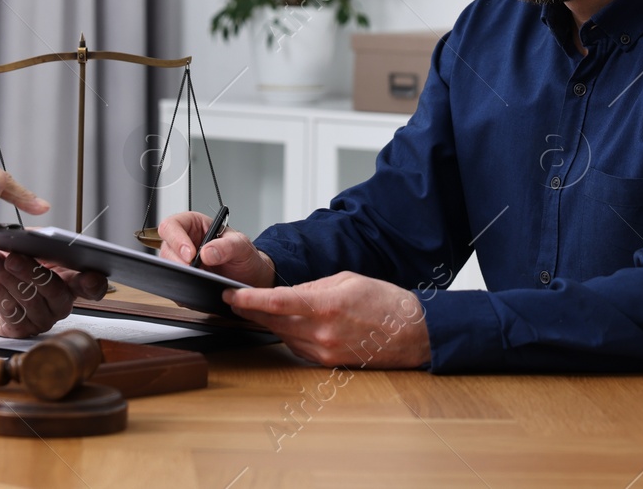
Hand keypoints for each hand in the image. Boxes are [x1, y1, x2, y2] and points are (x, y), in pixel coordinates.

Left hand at [0, 251, 108, 338]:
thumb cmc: (17, 263)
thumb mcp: (31, 248)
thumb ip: (38, 242)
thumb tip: (34, 238)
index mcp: (71, 281)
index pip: (92, 287)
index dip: (94, 284)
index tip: (88, 277)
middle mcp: (60, 304)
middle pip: (53, 290)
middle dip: (31, 272)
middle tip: (13, 256)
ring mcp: (41, 319)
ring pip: (28, 300)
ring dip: (7, 277)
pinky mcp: (19, 329)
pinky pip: (9, 311)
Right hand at [156, 211, 275, 287]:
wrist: (249, 277)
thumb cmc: (244, 255)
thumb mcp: (242, 245)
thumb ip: (227, 246)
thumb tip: (207, 252)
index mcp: (194, 224)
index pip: (172, 225)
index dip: (177, 239)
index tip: (191, 255)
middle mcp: (184, 241)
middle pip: (166, 248)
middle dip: (178, 261)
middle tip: (194, 271)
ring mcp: (181, 261)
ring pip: (167, 266)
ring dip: (181, 274)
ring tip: (200, 279)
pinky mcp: (182, 278)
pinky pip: (174, 284)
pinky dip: (183, 288)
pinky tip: (197, 288)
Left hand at [225, 272, 429, 367]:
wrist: (411, 333)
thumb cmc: (384, 302)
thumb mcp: (347, 280)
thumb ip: (313, 286)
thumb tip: (288, 292)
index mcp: (327, 305)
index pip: (278, 302)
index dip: (250, 300)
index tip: (232, 295)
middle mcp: (322, 332)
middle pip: (275, 322)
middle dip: (252, 311)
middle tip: (235, 301)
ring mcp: (325, 351)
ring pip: (284, 336)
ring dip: (270, 323)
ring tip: (259, 310)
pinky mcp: (328, 363)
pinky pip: (298, 348)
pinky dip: (290, 335)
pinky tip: (289, 325)